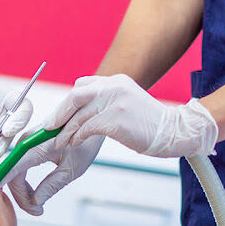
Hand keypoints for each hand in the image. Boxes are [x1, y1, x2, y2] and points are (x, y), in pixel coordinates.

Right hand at [4, 135, 103, 215]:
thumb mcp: (72, 168)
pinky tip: (34, 194)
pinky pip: (19, 166)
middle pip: (13, 173)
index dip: (7, 186)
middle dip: (21, 196)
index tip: (0, 202)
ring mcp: (27, 142)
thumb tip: (35, 201)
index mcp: (37, 146)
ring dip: (22, 191)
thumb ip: (52, 185)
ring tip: (38, 206)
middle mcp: (27, 141)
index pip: (14, 169)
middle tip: (38, 211)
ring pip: (15, 171)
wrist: (89, 121)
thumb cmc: (85, 142)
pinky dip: (24, 182)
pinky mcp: (29, 144)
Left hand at [46, 74, 217, 157]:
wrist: (175, 131)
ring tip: (59, 141)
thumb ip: (107, 100)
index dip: (68, 102)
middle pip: (76, 95)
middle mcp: (114, 86)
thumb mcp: (127, 102)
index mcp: (116, 81)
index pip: (83, 85)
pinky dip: (77, 136)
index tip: (59, 116)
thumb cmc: (150, 123)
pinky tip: (74, 144)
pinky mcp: (116, 119)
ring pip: (80, 114)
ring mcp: (115, 101)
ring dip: (66, 130)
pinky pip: (88, 127)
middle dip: (60, 112)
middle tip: (49, 127)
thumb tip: (83, 111)